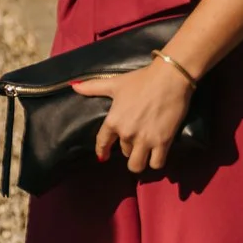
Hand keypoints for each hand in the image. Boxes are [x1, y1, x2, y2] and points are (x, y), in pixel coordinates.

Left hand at [73, 56, 195, 173]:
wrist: (169, 78)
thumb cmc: (141, 80)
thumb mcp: (115, 83)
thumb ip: (93, 87)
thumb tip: (73, 85)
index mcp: (113, 121)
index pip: (102, 143)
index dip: (102, 151)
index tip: (103, 157)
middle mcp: (126, 133)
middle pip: (124, 153)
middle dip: (129, 148)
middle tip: (136, 142)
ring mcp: (145, 139)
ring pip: (137, 165)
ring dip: (140, 160)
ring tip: (144, 154)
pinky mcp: (163, 142)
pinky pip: (156, 164)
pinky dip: (156, 162)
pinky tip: (157, 155)